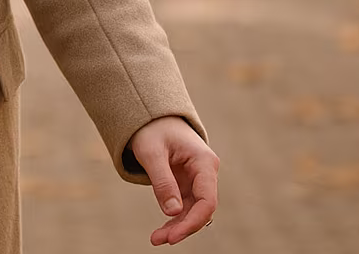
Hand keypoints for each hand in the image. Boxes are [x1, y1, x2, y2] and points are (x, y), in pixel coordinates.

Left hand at [127, 115, 218, 245]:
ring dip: (177, 226)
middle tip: (159, 240)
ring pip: (193, 211)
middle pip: (201, 209)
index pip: (207, 200)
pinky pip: (185, 207)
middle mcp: (205, 173)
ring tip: (156, 239)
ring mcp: (197, 180)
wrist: (151, 118)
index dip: (193, 221)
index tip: (173, 236)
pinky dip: (174, 219)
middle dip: (183, 227)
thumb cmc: (151, 130)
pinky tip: (162, 231)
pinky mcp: (187, 184)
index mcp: (204, 162)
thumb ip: (162, 181)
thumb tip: (173, 212)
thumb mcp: (151, 152)